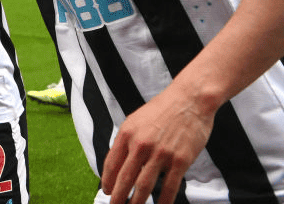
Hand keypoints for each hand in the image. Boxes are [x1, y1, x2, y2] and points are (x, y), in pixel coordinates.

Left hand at [101, 86, 213, 203]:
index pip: (111, 163)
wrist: (189, 100)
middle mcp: (140, 144)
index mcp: (127, 133)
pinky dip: (163, 201)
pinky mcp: (180, 160)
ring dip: (136, 202)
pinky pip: (169, 187)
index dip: (107, 180)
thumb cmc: (162, 110)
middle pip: (124, 178)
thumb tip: (118, 163)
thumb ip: (126, 141)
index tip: (106, 191)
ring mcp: (160, 153)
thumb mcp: (135, 121)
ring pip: (144, 186)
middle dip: (117, 197)